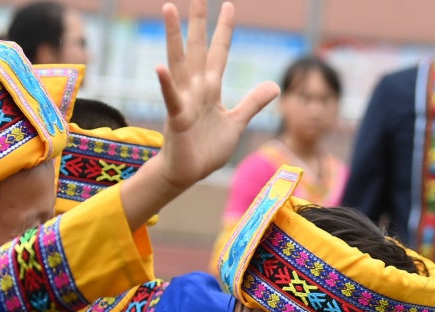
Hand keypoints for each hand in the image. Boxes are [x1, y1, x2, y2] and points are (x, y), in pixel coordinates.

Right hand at [153, 0, 279, 190]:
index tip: (228, 5)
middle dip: (197, 22)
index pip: (218, 52)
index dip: (224, 29)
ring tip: (169, 9)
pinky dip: (166, 84)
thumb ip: (253, 102)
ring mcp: (185, 100)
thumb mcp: (237, 122)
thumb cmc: (207, 149)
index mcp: (211, 88)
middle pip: (197, 48)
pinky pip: (171, 98)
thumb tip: (275, 84)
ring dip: (174, 36)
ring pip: (179, 63)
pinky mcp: (177, 118)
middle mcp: (196, 89)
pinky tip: (159, 67)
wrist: (188, 173)